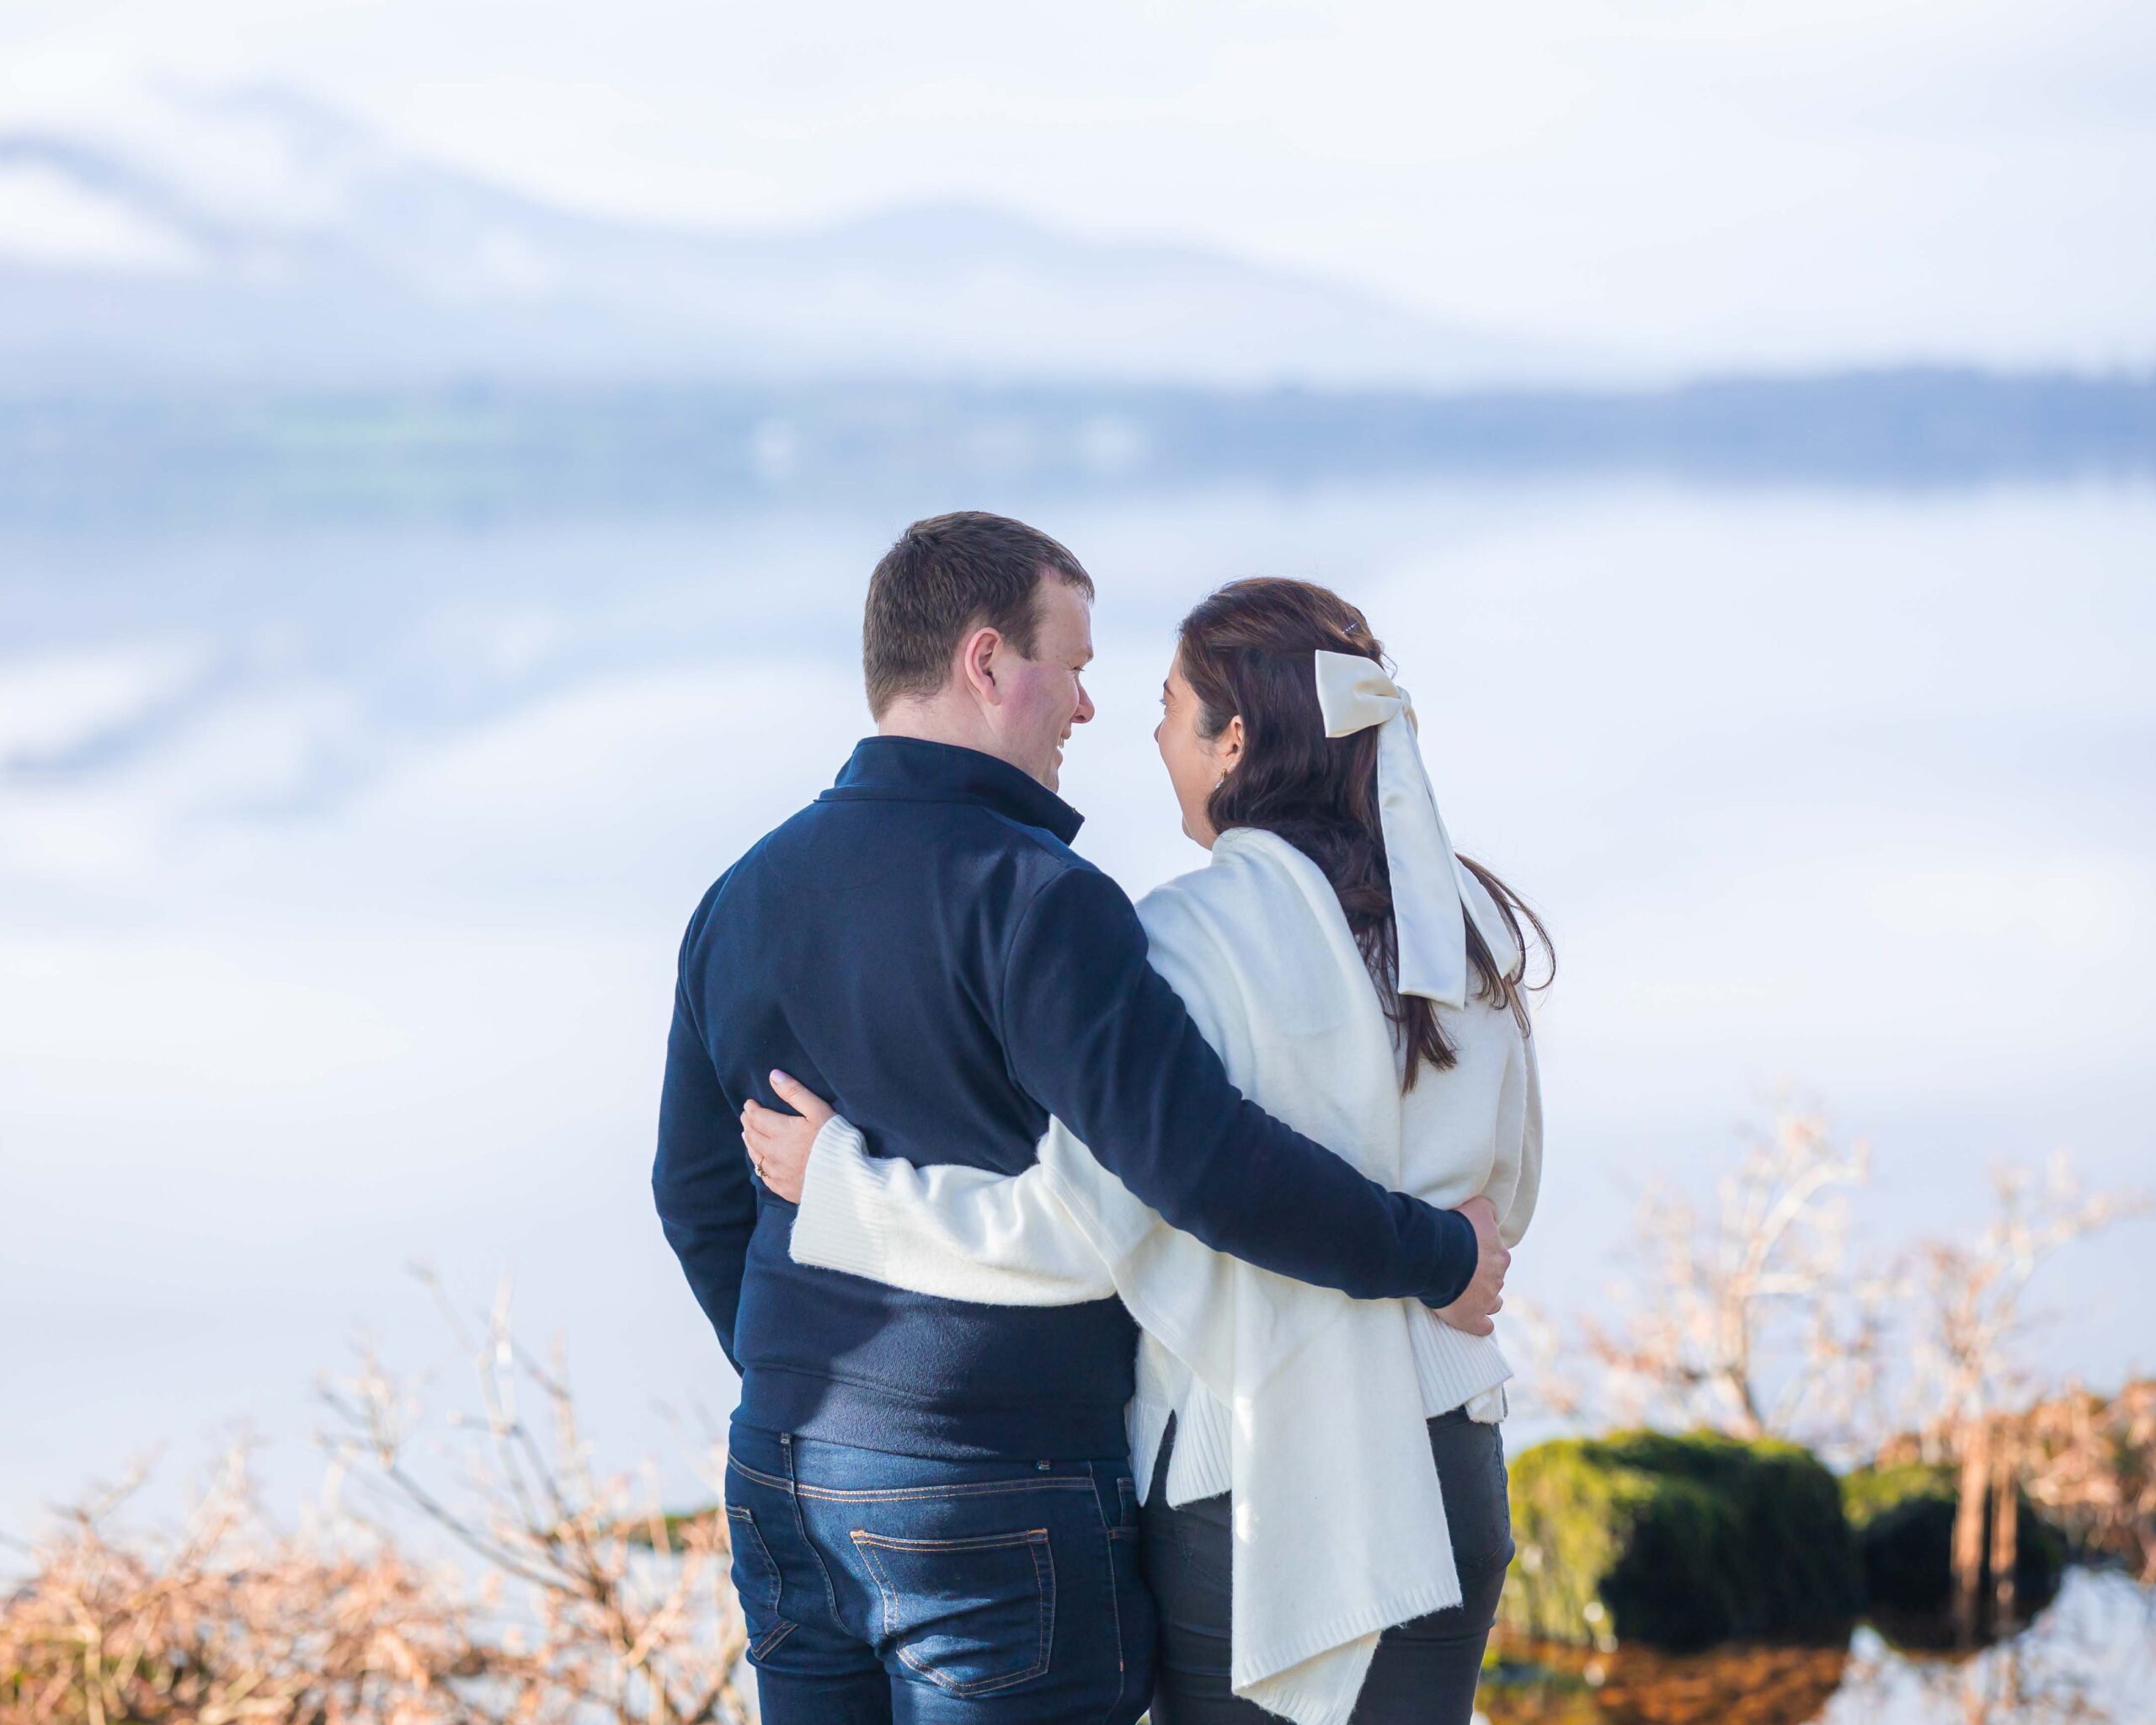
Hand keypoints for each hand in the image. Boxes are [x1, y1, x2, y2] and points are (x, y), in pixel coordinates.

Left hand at [739, 1069, 832, 1203]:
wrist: (847, 1179)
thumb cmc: (836, 1140)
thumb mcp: (818, 1110)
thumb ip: (795, 1092)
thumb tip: (774, 1075)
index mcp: (782, 1132)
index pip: (757, 1118)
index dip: (751, 1109)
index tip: (749, 1103)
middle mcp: (774, 1153)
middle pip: (752, 1136)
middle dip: (748, 1123)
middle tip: (746, 1116)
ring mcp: (777, 1173)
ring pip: (755, 1156)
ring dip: (749, 1142)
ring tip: (747, 1134)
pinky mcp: (783, 1189)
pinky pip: (763, 1176)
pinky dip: (758, 1164)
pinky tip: (760, 1161)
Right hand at [1434, 1195, 1507, 1336]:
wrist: (1436, 1254)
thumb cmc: (1453, 1229)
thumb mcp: (1476, 1208)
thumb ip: (1486, 1208)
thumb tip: (1491, 1209)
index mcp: (1500, 1255)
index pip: (1497, 1257)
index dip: (1482, 1256)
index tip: (1468, 1254)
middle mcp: (1497, 1277)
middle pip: (1495, 1279)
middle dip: (1482, 1277)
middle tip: (1460, 1272)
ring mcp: (1486, 1299)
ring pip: (1493, 1303)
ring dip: (1483, 1300)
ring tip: (1465, 1297)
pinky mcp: (1472, 1318)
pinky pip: (1483, 1327)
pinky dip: (1479, 1325)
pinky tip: (1471, 1321)